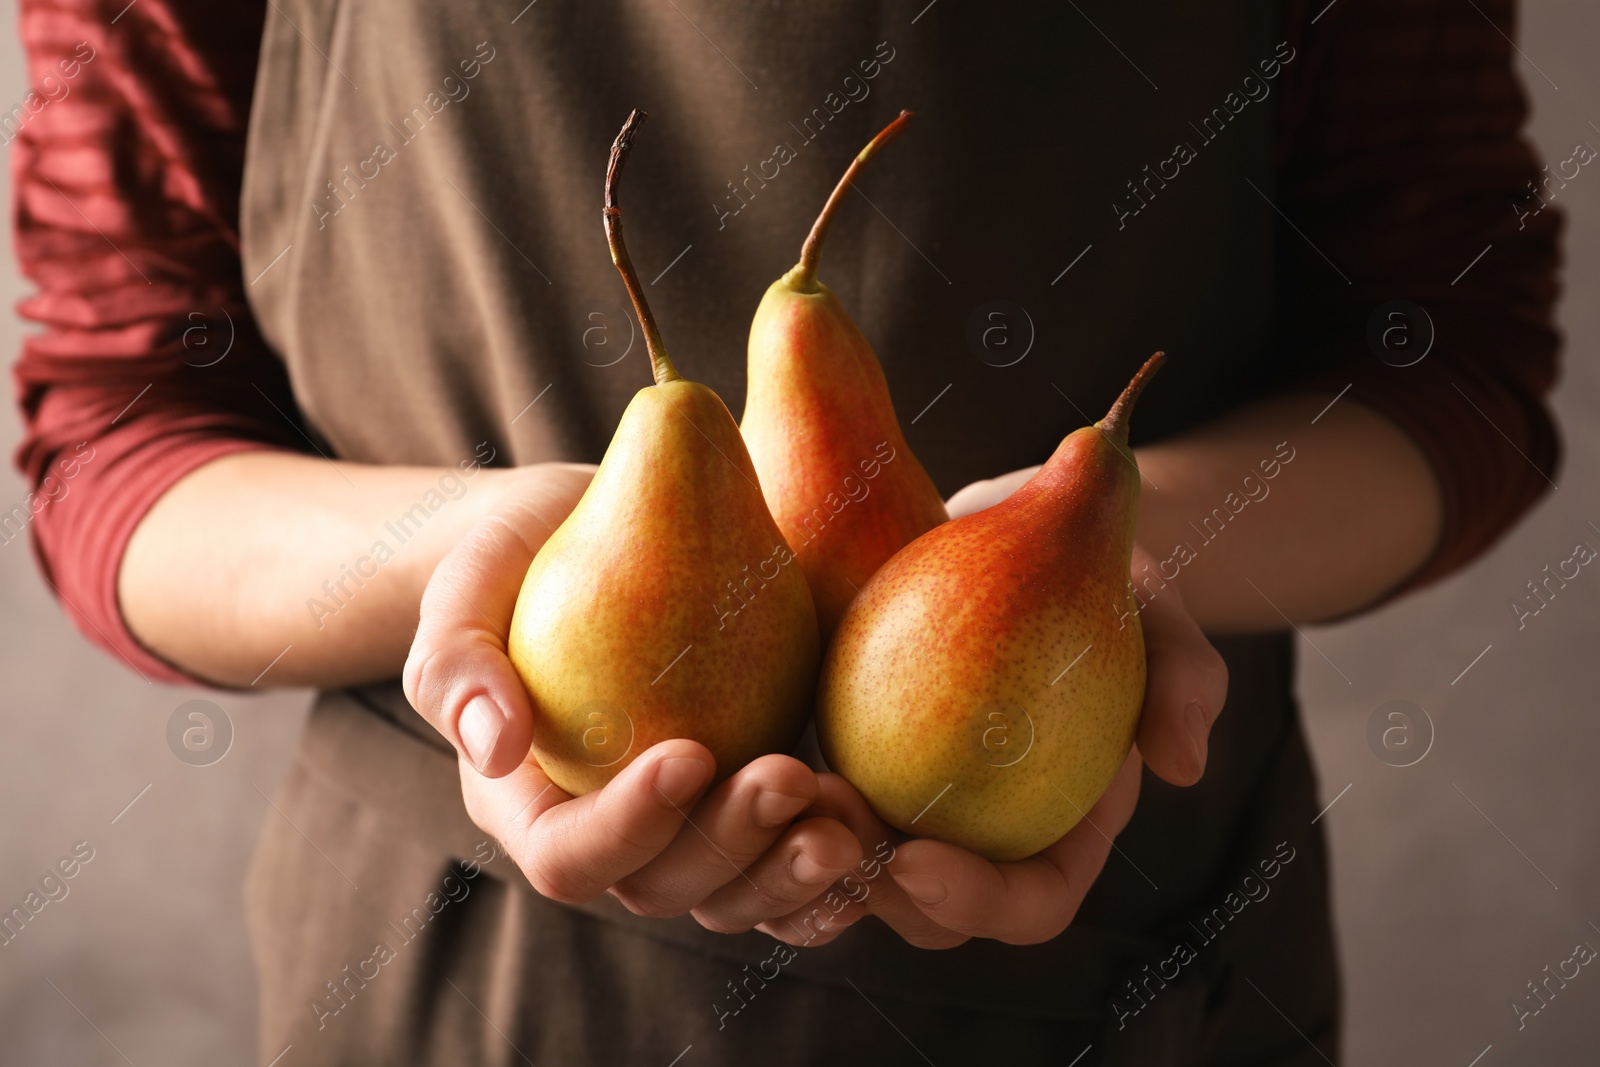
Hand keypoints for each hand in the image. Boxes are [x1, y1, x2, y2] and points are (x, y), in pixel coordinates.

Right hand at [403, 463, 863, 936]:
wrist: (585, 534)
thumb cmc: (513, 558)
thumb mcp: (464, 587)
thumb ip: (455, 662)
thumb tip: (496, 748)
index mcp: (528, 806)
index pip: (568, 858)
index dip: (628, 827)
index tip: (689, 752)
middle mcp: (608, 835)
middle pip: (664, 888)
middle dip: (732, 849)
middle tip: (792, 778)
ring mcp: (682, 827)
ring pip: (735, 895)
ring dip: (792, 875)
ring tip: (849, 827)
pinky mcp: (742, 801)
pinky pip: (785, 863)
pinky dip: (830, 871)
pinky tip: (875, 833)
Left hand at [789, 471, 1227, 949]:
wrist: (1015, 521)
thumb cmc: (1095, 565)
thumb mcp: (1151, 603)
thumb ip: (1182, 674)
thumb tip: (1182, 764)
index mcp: (1062, 827)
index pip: (1029, 900)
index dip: (977, 901)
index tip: (917, 854)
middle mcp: (983, 833)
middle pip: (928, 909)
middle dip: (872, 892)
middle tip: (827, 828)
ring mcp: (912, 801)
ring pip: (854, 866)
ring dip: (810, 850)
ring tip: (777, 790)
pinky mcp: (854, 757)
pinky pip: (810, 798)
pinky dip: (778, 794)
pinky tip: (744, 753)